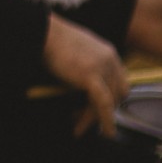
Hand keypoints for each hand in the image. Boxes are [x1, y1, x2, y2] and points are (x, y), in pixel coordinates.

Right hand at [44, 14, 127, 137]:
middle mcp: (110, 59)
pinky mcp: (91, 77)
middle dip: (105, 110)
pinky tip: (105, 131)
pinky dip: (105, 119)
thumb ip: (79, 66)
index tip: (99, 107)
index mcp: (107, 52)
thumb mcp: (71, 51)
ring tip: (79, 128)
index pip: (119, 80)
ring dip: (96, 118)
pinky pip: (103, 104)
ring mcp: (103, 68)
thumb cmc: (48, 39)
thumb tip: (71, 85)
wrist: (42, 31)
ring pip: (108, 101)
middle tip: (84, 120)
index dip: (112, 97)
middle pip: (117, 93)